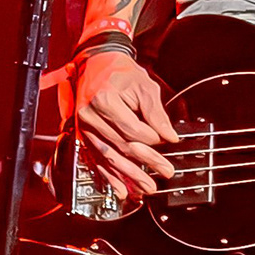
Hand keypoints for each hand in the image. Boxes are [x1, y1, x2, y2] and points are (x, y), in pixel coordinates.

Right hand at [73, 49, 180, 196]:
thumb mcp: (144, 86)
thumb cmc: (120, 73)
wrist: (96, 65)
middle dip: (146, 163)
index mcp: (105, 101)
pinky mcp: (83, 135)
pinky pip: (96, 159)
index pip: (132, 129)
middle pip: (122, 146)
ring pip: (109, 157)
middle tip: (164, 173)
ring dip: (129, 176)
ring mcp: (84, 127)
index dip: (152, 139)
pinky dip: (109, 176)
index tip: (167, 143)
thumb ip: (156, 113)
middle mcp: (90, 116)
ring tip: (145, 188)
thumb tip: (170, 137)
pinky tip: (121, 189)